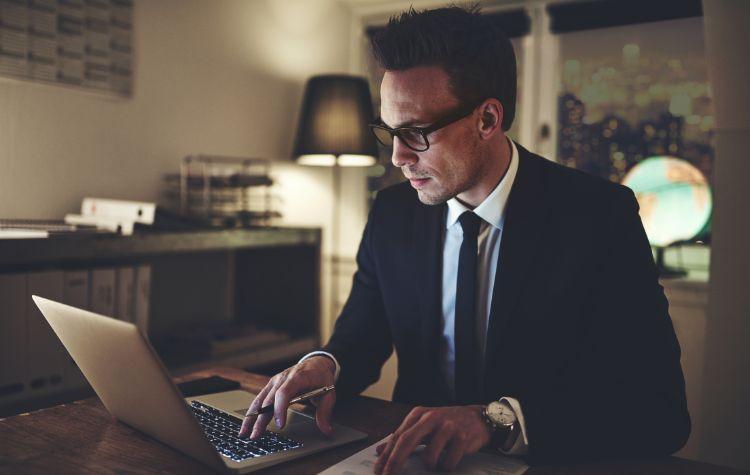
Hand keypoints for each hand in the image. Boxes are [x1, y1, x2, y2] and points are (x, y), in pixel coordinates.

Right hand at [238, 356, 335, 438]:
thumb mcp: (329, 393)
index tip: (280, 424)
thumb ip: (325, 412)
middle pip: (268, 400)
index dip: (279, 409)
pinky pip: (260, 398)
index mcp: (297, 378)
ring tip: (244, 432)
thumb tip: (327, 430)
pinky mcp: (271, 385)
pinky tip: (248, 423)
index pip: (284, 393)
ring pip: (260, 400)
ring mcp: (275, 381)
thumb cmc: (321, 377)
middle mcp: (283, 378)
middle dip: (260, 419)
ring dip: (251, 416)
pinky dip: (253, 411)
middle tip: (256, 435)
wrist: (316, 362)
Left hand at [374, 405, 490, 474]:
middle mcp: (431, 418)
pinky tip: (450, 457)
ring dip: (431, 464)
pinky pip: (448, 462)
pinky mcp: (462, 437)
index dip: (386, 455)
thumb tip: (380, 450)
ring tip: (437, 459)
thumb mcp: (423, 425)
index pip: (398, 436)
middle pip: (407, 441)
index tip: (379, 470)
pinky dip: (447, 465)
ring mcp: (447, 427)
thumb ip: (403, 436)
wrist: (478, 417)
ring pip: (429, 456)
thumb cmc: (447, 423)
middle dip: (395, 462)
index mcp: (419, 414)